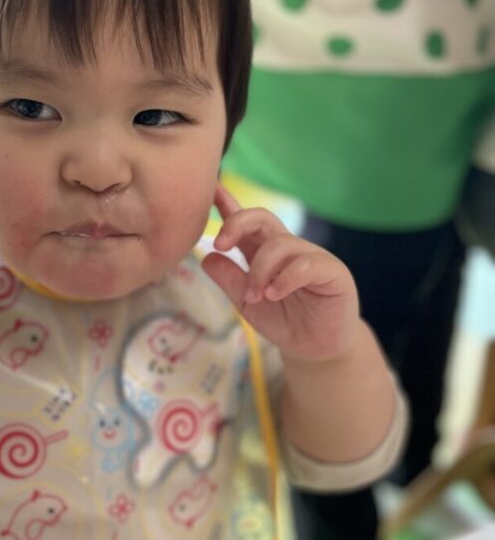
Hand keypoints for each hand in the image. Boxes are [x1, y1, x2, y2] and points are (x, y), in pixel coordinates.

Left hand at [202, 185, 359, 363]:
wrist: (316, 349)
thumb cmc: (284, 321)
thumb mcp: (248, 303)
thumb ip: (230, 280)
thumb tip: (208, 256)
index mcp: (264, 252)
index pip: (245, 223)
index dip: (228, 203)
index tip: (210, 190)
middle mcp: (287, 249)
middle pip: (261, 217)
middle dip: (237, 223)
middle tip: (220, 245)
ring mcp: (311, 256)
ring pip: (279, 244)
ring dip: (259, 270)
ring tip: (255, 297)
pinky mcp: (332, 270)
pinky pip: (306, 264)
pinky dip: (284, 278)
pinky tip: (274, 294)